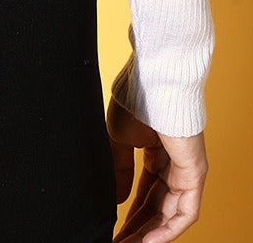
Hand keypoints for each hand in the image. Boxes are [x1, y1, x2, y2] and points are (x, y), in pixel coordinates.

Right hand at [108, 95, 207, 241]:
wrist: (152, 81)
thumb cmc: (136, 100)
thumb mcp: (119, 139)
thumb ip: (119, 169)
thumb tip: (116, 199)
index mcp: (157, 155)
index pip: (145, 195)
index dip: (129, 214)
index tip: (113, 229)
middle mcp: (175, 166)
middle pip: (157, 209)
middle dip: (138, 230)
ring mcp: (187, 171)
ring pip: (171, 214)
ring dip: (151, 235)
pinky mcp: (195, 173)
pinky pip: (186, 211)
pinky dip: (169, 229)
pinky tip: (149, 241)